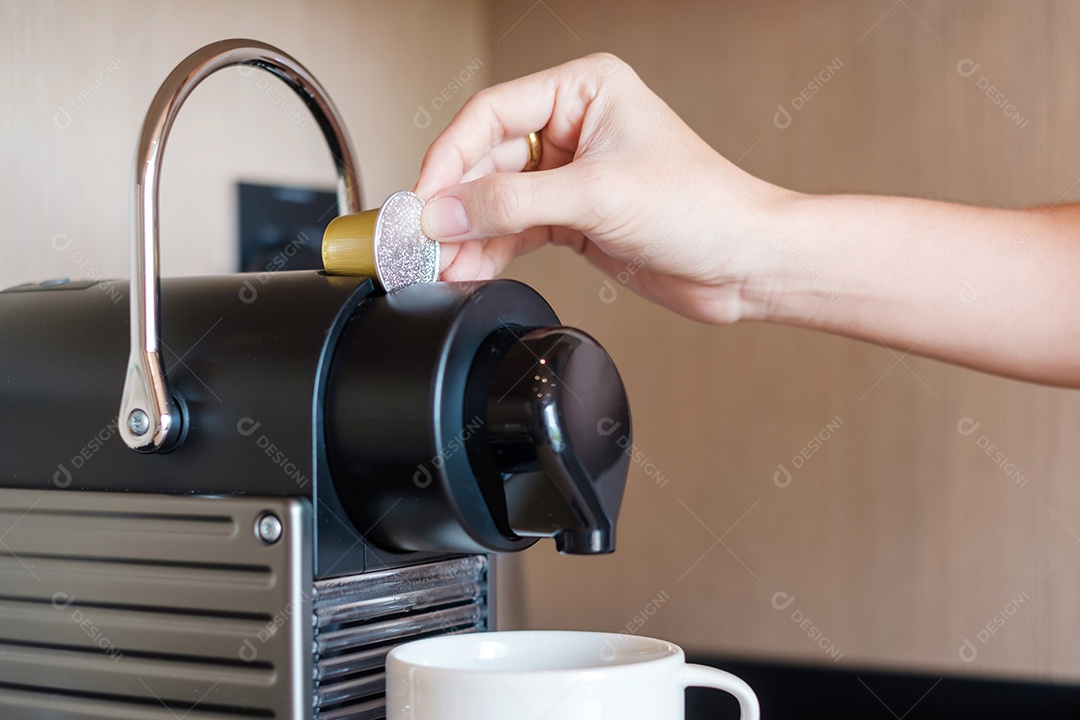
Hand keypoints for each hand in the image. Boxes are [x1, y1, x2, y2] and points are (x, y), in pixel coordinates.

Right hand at [413, 53, 786, 323]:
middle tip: (424, 241)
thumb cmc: (702, 207)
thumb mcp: (596, 196)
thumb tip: (443, 213)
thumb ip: (511, 204)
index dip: (449, 157)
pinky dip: (491, 250)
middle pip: (487, 159)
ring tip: (442, 265)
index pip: (491, 114)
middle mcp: (575, 126)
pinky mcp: (574, 217)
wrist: (745, 264)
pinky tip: (469, 268)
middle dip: (455, 204)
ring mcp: (572, 174)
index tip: (422, 200)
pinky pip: (516, 229)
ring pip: (497, 199)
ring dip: (468, 234)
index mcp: (585, 90)